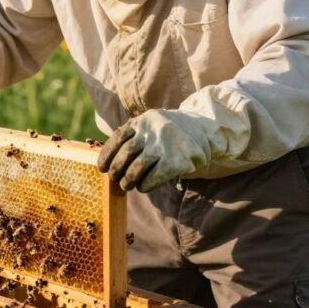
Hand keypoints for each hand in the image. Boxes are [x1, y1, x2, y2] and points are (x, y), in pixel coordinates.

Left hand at [96, 110, 210, 191]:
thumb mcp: (151, 127)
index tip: (102, 168)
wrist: (206, 132)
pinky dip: (145, 185)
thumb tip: (109, 161)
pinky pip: (153, 177)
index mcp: (144, 120)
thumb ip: (133, 137)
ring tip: (127, 185)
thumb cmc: (171, 136)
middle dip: (116, 169)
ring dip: (128, 180)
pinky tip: (143, 186)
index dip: (107, 154)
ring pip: (137, 167)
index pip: (118, 137)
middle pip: (126, 153)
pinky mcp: (177, 161)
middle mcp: (154, 130)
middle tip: (115, 178)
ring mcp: (166, 145)